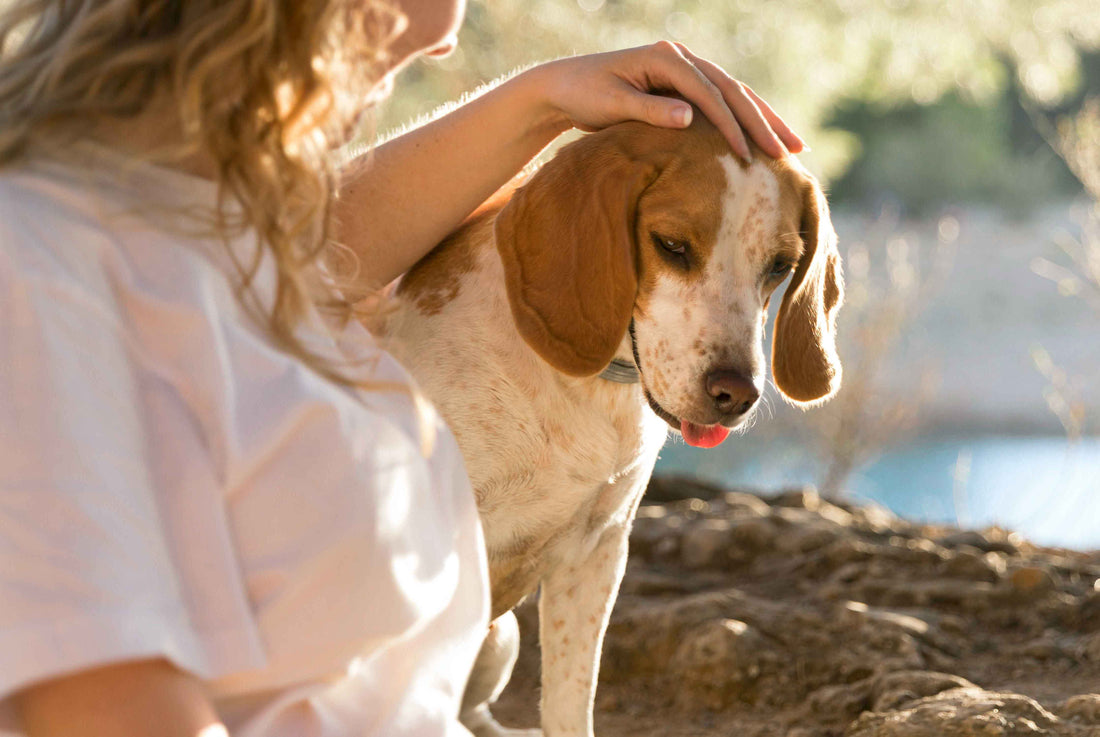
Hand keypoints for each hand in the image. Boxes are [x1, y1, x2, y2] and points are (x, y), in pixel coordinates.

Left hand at [532, 41, 804, 161]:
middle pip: (734, 90)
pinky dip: (748, 120)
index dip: (731, 126)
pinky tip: (769, 138)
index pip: (709, 94)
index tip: (748, 157)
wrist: (565, 86)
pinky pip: (725, 102)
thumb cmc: (584, 95)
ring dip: (766, 120)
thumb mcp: (612, 104)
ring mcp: (686, 69)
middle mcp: (681, 58)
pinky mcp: (685, 85)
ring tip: (797, 146)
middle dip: (764, 122)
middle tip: (791, 152)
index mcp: (665, 58)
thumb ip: (650, 110)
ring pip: (737, 94)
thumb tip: (690, 117)